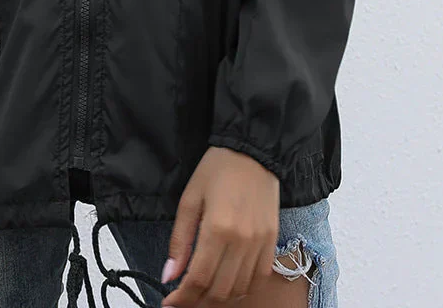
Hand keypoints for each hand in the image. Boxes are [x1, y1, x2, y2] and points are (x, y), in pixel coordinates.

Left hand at [161, 146, 279, 305]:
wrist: (252, 151)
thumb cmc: (217, 169)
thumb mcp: (190, 199)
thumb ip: (179, 241)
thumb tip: (169, 275)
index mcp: (218, 229)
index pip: (198, 279)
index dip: (182, 298)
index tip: (169, 303)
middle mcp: (242, 242)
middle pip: (219, 291)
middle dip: (198, 300)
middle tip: (184, 297)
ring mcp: (261, 244)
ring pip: (240, 290)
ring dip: (219, 297)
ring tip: (203, 290)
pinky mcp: (272, 241)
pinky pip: (258, 278)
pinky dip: (242, 286)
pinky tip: (228, 280)